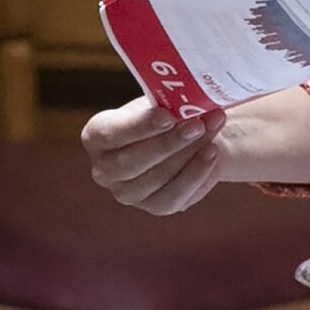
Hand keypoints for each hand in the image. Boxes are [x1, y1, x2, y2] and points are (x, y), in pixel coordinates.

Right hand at [81, 98, 229, 214]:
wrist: (189, 135)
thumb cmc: (168, 113)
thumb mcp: (161, 102)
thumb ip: (167, 104)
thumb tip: (189, 102)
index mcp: (97, 136)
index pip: (110, 133)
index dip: (138, 126)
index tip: (168, 115)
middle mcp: (105, 169)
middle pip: (131, 163)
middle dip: (168, 143)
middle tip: (197, 125)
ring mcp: (127, 193)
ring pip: (156, 180)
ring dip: (189, 155)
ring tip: (212, 131)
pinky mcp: (154, 206)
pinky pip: (174, 197)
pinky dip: (196, 175)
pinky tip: (212, 154)